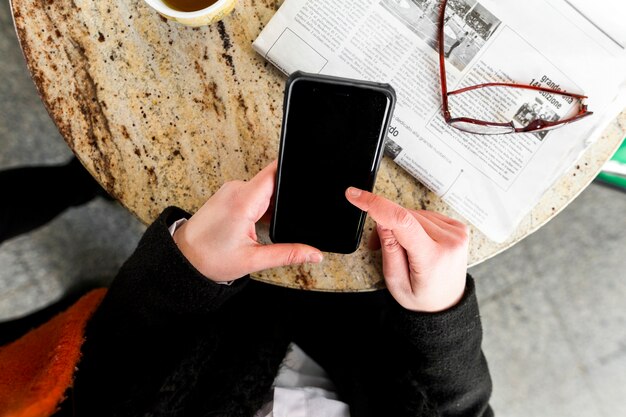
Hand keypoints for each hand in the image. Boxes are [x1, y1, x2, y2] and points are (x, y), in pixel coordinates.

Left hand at [173, 161, 322, 281]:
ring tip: (261, 227)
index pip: (275, 172)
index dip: (293, 174)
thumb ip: (288, 254)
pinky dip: (260, 207)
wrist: (183, 260)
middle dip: (283, 199)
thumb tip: (315, 253)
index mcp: (243, 201)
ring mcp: (230, 190)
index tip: (306, 182)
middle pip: (272, 182)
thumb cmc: (210, 259)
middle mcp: (236, 189)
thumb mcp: (254, 259)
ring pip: (263, 189)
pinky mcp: (228, 195)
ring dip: (270, 206)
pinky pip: (253, 194)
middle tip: (278, 222)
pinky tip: (254, 225)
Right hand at [346, 187, 467, 312]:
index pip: (402, 222)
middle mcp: (450, 242)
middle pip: (406, 217)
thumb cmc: (421, 297)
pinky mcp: (459, 228)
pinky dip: (415, 225)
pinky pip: (426, 215)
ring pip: (415, 214)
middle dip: (387, 225)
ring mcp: (457, 234)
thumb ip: (389, 249)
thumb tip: (381, 219)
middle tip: (378, 245)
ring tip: (401, 249)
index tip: (356, 196)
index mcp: (433, 258)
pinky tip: (416, 241)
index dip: (376, 205)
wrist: (446, 305)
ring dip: (401, 225)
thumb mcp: (396, 281)